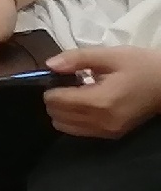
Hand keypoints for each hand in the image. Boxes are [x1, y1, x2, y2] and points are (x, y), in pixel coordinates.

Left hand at [44, 46, 160, 138]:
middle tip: (63, 83)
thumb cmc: (140, 66)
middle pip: (58, 117)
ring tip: (73, 92)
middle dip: (54, 99)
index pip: (58, 102)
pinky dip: (73, 118)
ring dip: (62, 111)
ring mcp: (109, 131)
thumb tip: (50, 64)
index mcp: (101, 102)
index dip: (50, 88)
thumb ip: (77, 59)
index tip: (55, 76)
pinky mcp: (113, 135)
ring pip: (66, 128)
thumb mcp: (109, 55)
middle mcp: (102, 122)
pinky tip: (84, 101)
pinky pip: (81, 131)